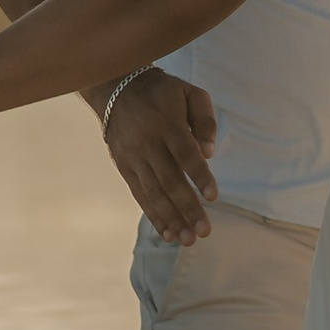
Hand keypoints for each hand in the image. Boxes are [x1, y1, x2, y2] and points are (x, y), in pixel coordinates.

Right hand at [103, 70, 218, 245]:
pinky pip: (140, 195)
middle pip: (169, 180)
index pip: (185, 154)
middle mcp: (147, 143)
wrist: (116, 90)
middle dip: (187, 208)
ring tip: (188, 239)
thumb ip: (204, 120)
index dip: (199, 176)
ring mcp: (133, 157)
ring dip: (171, 218)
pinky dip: (154, 215)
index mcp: (166, 122)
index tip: (213, 196)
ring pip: (153, 193)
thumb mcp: (190, 93)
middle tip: (204, 231)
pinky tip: (168, 233)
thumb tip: (209, 153)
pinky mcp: (124, 167)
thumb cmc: (163, 94)